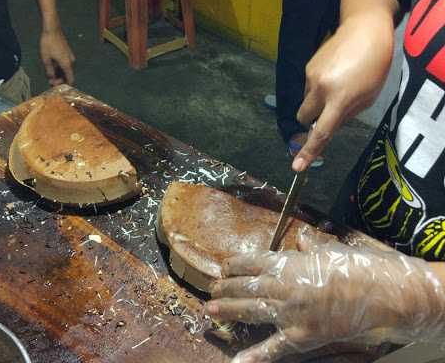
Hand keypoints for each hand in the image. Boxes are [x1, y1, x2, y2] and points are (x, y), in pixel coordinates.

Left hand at [40, 28, 74, 85]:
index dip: (64, 85)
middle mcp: (70, 61)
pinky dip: (59, 67)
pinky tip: (52, 66)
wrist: (52, 28)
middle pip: (67, 75)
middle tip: (50, 80)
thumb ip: (49, 71)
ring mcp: (69, 56)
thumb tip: (51, 79)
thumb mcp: (46, 59)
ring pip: (65, 69)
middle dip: (59, 79)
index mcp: (66, 64)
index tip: (55, 85)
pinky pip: (64, 63)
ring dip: (58, 73)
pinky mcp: (67, 53)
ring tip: (49, 73)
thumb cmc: (48, 43)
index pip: (70, 80)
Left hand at [205, 228, 444, 362]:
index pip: (250, 262)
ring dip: (228, 310)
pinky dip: (255, 356)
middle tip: (212, 289)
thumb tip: (302, 239)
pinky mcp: (301, 335)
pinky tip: (237, 362)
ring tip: (210, 309)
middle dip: (226, 287)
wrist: (380, 293)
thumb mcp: (329, 250)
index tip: (224, 267)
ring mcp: (289, 312)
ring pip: (251, 310)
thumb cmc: (354, 267)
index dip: (233, 265)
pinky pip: (274, 347)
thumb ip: (310, 247)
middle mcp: (282, 286)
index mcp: (287, 263)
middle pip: (245, 286)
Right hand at [292, 15, 393, 171]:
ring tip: (338, 83)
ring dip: (317, 100)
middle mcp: (320, 89)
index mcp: (339, 99)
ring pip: (306, 101)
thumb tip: (330, 125)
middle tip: (329, 110)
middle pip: (304, 117)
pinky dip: (318, 86)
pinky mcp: (307, 66)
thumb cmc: (375, 65)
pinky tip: (334, 72)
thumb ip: (347, 115)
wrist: (364, 28)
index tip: (297, 167)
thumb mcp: (368, 97)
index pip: (322, 132)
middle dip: (312, 119)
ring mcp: (311, 76)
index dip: (309, 151)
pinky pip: (309, 86)